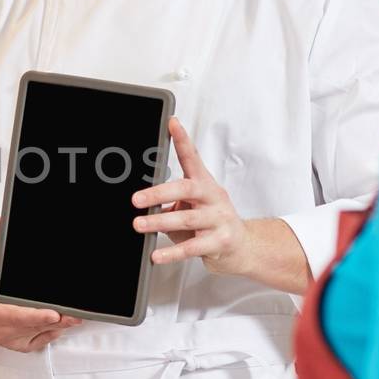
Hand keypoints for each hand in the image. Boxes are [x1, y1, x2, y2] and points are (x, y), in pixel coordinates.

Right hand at [0, 217, 80, 352]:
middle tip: (76, 313)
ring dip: (59, 325)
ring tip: (76, 315)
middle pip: (34, 326)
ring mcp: (11, 339)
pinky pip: (41, 341)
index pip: (16, 316)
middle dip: (57, 319)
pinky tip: (61, 323)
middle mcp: (1, 329)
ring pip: (41, 333)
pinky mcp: (19, 345)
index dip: (36, 317)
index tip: (53, 314)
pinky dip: (53, 332)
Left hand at [133, 120, 249, 274]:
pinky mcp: (220, 242)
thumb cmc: (211, 222)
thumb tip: (140, 199)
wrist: (242, 247)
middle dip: (159, 193)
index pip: (193, 157)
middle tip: (136, 199)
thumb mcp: (193, 205)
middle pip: (186, 189)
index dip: (183, 140)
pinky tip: (157, 255)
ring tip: (139, 224)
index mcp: (204, 183)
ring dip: (160, 221)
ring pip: (187, 219)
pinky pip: (192, 247)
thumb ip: (170, 200)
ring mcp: (219, 219)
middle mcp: (213, 197)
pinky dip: (172, 252)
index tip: (172, 123)